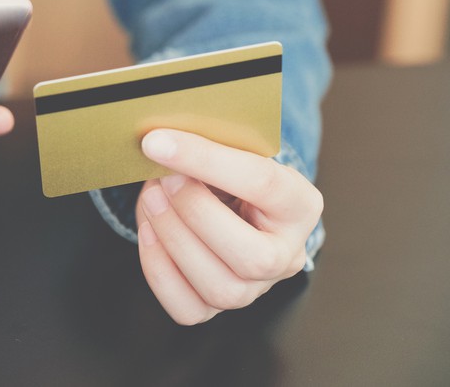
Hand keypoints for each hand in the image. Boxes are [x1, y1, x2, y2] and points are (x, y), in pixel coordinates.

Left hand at [135, 129, 322, 324]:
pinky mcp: (217, 308)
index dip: (205, 160)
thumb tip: (160, 143)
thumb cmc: (228, 173)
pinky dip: (159, 270)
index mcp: (300, 205)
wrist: (228, 201)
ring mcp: (254, 289)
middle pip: (252, 256)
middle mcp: (286, 256)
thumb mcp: (231, 150)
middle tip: (162, 179)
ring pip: (221, 288)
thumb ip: (208, 146)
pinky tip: (149, 232)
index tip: (159, 142)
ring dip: (173, 239)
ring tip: (152, 200)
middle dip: (195, 214)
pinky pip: (188, 308)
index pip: (262, 182)